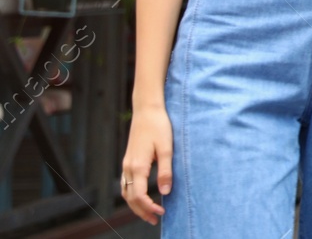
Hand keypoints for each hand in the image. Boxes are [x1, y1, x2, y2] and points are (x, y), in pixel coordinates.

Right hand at [121, 106, 171, 223]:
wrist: (147, 110)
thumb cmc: (159, 126)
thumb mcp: (166, 149)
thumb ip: (166, 171)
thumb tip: (165, 193)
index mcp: (137, 167)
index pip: (139, 196)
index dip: (148, 207)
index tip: (161, 213)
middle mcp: (128, 168)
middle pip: (130, 198)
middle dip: (141, 211)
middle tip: (155, 220)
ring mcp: (126, 164)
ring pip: (125, 192)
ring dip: (135, 205)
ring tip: (148, 212)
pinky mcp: (128, 160)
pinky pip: (126, 183)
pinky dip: (131, 194)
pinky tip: (140, 196)